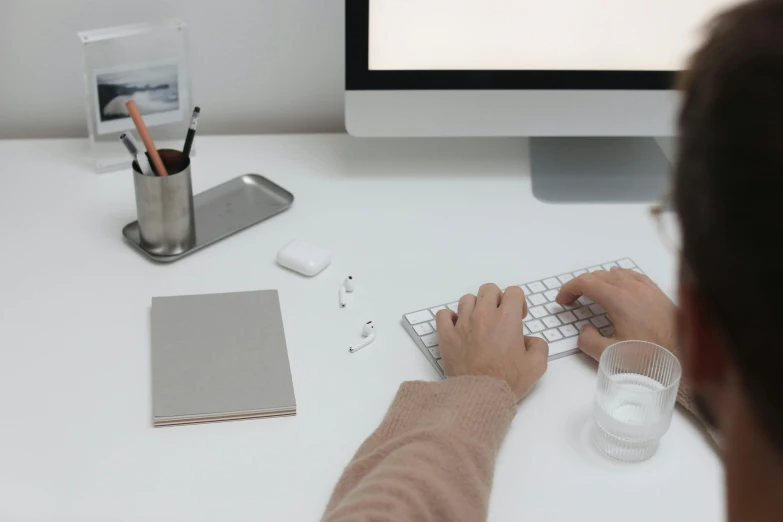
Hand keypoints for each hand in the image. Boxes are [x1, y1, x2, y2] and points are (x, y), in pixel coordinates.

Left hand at [435, 284, 548, 400]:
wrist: (480, 395)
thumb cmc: (507, 381)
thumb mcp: (536, 365)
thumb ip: (539, 345)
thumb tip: (529, 340)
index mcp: (507, 318)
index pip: (513, 291)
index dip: (518, 302)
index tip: (518, 317)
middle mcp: (483, 315)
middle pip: (489, 289)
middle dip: (497, 300)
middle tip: (499, 317)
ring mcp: (462, 323)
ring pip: (467, 299)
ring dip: (475, 307)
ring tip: (479, 324)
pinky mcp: (446, 335)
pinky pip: (443, 314)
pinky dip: (450, 318)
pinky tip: (458, 328)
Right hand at [556, 267, 676, 360]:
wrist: (688, 355)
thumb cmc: (651, 356)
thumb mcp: (611, 356)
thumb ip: (588, 341)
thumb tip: (584, 330)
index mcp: (618, 299)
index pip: (585, 283)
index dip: (569, 290)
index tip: (562, 301)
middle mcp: (632, 287)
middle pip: (598, 276)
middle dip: (581, 286)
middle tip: (573, 300)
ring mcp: (647, 288)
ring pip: (615, 274)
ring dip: (599, 281)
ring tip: (593, 295)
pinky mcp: (658, 293)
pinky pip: (633, 276)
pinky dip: (619, 278)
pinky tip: (620, 286)